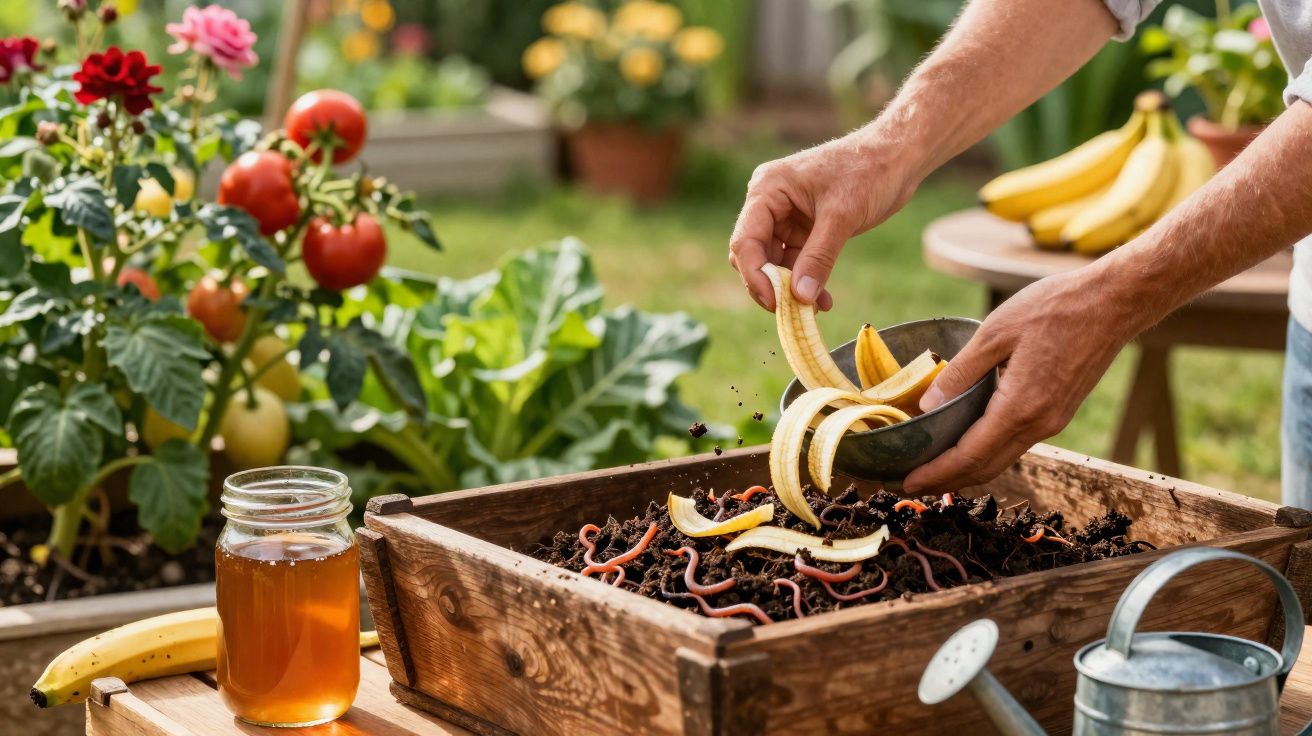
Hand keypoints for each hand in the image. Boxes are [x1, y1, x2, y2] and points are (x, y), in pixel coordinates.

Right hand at [728, 133, 917, 310]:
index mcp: (767, 189)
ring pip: (774, 263)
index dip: (755, 275)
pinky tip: (823, 300)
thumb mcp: (842, 216)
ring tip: (813, 310)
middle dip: (770, 285)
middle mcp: (770, 203)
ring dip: (790, 288)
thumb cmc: (868, 172)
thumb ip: (818, 257)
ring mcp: (786, 217)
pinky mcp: (804, 229)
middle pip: (753, 254)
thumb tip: (800, 298)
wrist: (897, 158)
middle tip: (791, 311)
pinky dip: (806, 282)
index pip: (745, 239)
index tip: (774, 303)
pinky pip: (796, 263)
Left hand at [902, 266, 1143, 491]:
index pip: (970, 455)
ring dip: (967, 469)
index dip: (936, 473)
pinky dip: (988, 452)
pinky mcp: (1059, 412)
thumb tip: (927, 406)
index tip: (908, 482)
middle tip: (911, 484)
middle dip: (947, 481)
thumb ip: (961, 373)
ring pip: (1003, 458)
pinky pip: (1017, 443)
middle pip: (986, 468)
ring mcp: (1053, 421)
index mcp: (1021, 407)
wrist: (1114, 303)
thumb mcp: (996, 332)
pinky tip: (968, 444)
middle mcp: (1039, 424)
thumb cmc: (1055, 308)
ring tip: (934, 469)